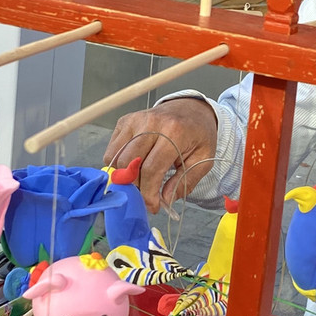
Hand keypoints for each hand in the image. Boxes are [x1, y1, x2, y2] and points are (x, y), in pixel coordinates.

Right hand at [102, 98, 217, 212]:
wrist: (191, 109)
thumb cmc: (198, 134)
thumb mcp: (203, 159)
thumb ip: (185, 181)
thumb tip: (165, 200)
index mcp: (174, 132)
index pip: (151, 169)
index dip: (149, 193)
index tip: (153, 206)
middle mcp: (151, 123)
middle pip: (129, 164)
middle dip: (136, 187)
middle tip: (146, 196)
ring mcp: (134, 120)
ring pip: (116, 158)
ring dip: (125, 176)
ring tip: (141, 181)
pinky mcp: (124, 121)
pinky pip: (112, 150)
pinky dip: (119, 164)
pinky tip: (135, 167)